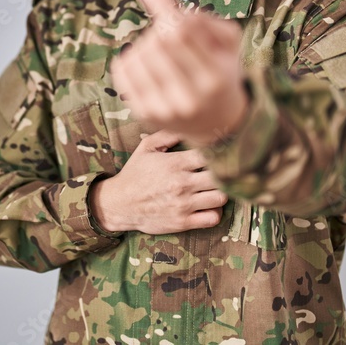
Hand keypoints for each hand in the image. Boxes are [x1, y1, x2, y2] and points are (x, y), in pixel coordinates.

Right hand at [89, 129, 228, 234]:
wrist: (120, 204)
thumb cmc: (135, 173)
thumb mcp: (146, 147)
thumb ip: (168, 133)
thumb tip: (188, 123)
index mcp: (175, 163)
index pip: (210, 154)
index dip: (219, 151)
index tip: (220, 151)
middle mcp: (182, 183)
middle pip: (220, 175)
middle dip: (225, 171)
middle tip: (224, 170)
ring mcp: (184, 204)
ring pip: (221, 197)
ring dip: (222, 191)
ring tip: (216, 187)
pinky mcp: (183, 222)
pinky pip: (213, 218)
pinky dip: (216, 211)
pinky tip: (209, 204)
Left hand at [109, 0, 249, 145]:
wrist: (218, 124)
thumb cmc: (222, 72)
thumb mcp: (226, 43)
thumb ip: (198, 16)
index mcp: (215, 76)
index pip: (181, 31)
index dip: (161, 4)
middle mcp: (190, 97)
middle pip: (158, 42)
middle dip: (160, 29)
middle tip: (167, 33)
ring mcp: (166, 109)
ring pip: (138, 56)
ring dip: (144, 44)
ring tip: (160, 52)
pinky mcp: (145, 114)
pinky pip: (122, 73)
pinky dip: (129, 58)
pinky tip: (144, 62)